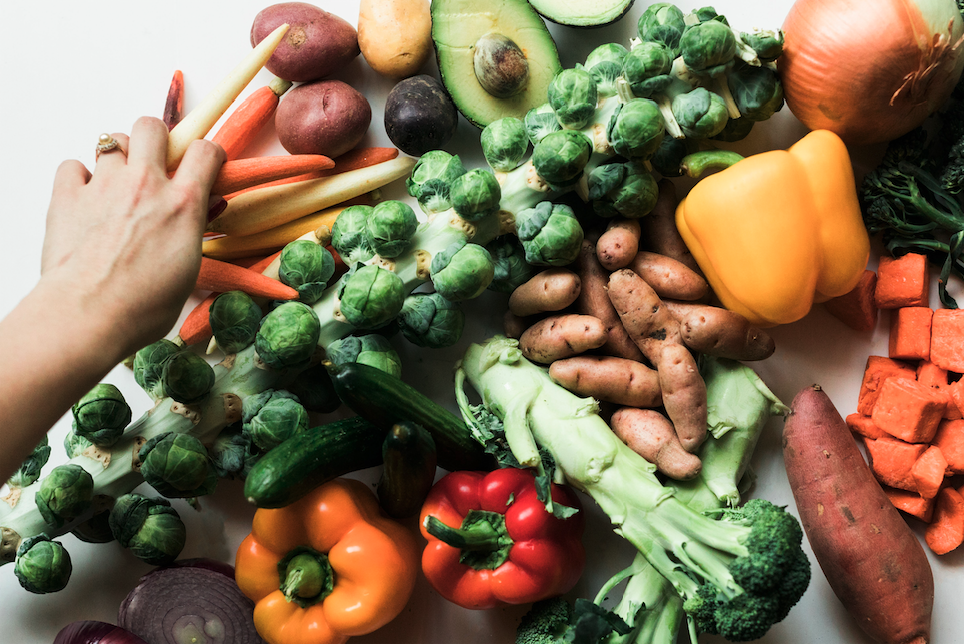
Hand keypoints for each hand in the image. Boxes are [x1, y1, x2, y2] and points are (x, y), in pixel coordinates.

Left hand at [40, 116, 223, 359]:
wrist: (88, 316)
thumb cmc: (142, 307)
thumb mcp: (188, 271)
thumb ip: (193, 232)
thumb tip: (201, 213)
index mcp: (183, 204)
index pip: (205, 151)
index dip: (207, 155)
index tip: (204, 166)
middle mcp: (145, 185)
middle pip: (150, 127)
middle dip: (154, 140)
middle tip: (154, 165)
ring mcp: (104, 186)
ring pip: (109, 140)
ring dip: (117, 158)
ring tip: (117, 184)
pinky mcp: (67, 196)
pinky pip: (72, 166)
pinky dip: (79, 177)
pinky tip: (85, 199)